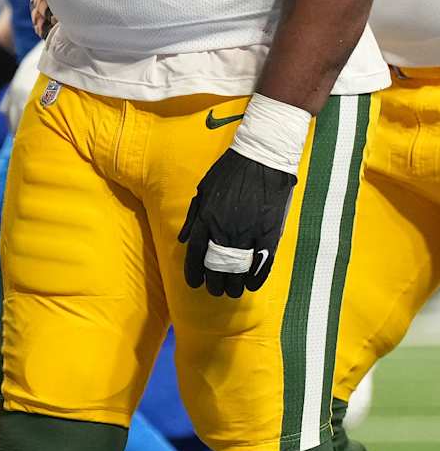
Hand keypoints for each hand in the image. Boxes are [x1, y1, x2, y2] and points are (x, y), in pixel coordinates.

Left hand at [178, 148, 296, 296]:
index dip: (193, 272)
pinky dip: (256, 277)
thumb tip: (182, 239)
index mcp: (205, 220)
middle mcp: (223, 231)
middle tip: (215, 290)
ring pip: (238, 270)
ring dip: (234, 284)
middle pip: (215, 267)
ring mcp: (247, 234)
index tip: (194, 283)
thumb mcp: (202, 191)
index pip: (194, 254)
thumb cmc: (229, 172)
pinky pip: (262, 263)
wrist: (261, 160)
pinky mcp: (269, 234)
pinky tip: (251, 284)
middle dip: (214, 283)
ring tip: (232, 291)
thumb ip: (193, 217)